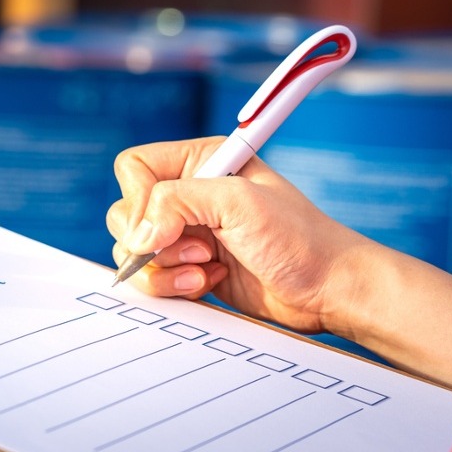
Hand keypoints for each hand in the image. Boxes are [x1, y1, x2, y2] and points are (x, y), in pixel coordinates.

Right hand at [106, 138, 377, 335]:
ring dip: (164, 268)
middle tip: (199, 249)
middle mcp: (188, 195)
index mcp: (200, 162)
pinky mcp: (187, 269)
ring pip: (133, 251)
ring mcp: (186, 234)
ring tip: (205, 270)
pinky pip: (151, 278)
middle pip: (126, 213)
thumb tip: (137, 235)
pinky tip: (208, 283)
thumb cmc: (298, 238)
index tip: (163, 224)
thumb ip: (177, 204)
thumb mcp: (238, 204)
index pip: (134, 167)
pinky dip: (171, 286)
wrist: (325, 289)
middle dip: (154, 241)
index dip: (140, 198)